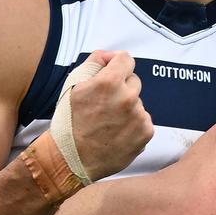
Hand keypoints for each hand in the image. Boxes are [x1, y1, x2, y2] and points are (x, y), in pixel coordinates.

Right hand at [63, 50, 152, 180]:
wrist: (72, 158)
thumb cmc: (70, 121)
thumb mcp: (74, 86)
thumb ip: (95, 63)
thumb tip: (111, 56)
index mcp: (109, 82)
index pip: (126, 59)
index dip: (116, 65)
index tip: (110, 74)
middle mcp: (128, 97)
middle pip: (133, 81)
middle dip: (121, 88)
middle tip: (105, 105)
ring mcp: (139, 116)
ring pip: (138, 103)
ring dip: (127, 108)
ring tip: (109, 123)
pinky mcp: (146, 133)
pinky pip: (143, 120)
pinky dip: (133, 125)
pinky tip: (117, 133)